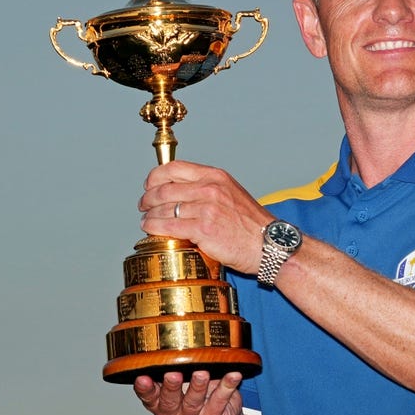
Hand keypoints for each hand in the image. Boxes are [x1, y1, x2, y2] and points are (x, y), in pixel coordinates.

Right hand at [134, 371, 245, 414]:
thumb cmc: (192, 395)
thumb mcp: (175, 387)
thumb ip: (169, 370)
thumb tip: (169, 341)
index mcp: (159, 405)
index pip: (149, 397)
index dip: (144, 389)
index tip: (142, 377)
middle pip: (170, 401)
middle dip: (171, 386)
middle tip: (173, 374)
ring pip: (195, 402)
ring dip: (198, 386)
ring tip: (202, 373)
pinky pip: (221, 400)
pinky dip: (228, 385)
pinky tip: (234, 374)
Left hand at [138, 160, 272, 272]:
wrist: (270, 245)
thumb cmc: (253, 224)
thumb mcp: (232, 193)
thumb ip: (208, 189)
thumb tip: (181, 192)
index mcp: (215, 177)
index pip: (174, 168)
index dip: (155, 177)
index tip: (149, 186)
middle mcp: (209, 189)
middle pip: (164, 189)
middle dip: (147, 198)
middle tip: (144, 206)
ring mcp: (206, 209)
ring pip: (163, 209)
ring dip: (149, 215)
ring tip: (147, 221)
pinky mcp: (203, 230)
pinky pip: (168, 226)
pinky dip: (154, 227)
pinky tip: (151, 229)